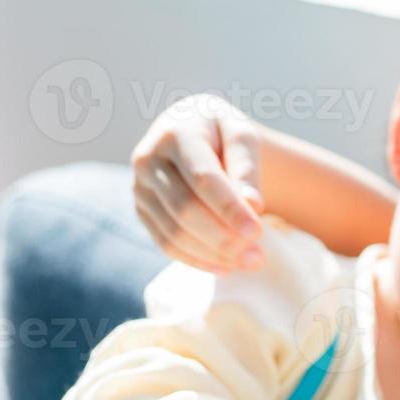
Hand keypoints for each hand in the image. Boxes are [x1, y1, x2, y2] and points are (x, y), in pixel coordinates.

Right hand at [131, 93, 265, 272]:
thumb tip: (253, 205)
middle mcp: (148, 159)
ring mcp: (140, 188)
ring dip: (212, 253)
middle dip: (223, 237)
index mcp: (174, 133)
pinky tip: (225, 267)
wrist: (196, 132)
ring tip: (250, 262)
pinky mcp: (142, 210)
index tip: (257, 231)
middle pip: (185, 209)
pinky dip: (196, 259)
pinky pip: (165, 243)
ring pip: (173, 231)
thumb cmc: (224, 135)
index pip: (202, 179)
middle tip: (258, 255)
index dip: (229, 209)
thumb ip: (247, 167)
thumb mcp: (243, 136)